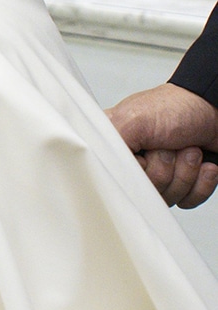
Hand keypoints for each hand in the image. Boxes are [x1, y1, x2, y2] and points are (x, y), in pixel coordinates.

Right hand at [107, 83, 217, 207]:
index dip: (136, 169)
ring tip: (191, 150)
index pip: (116, 176)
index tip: (144, 153)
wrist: (216, 110)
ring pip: (168, 197)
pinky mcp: (181, 182)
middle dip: (166, 169)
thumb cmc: (178, 108)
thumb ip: (112, 144)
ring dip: (186, 173)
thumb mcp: (135, 120)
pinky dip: (201, 183)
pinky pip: (188, 201)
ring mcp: (159, 172)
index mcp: (117, 143)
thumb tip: (104, 170)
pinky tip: (204, 165)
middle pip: (145, 189)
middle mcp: (136, 159)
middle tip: (171, 145)